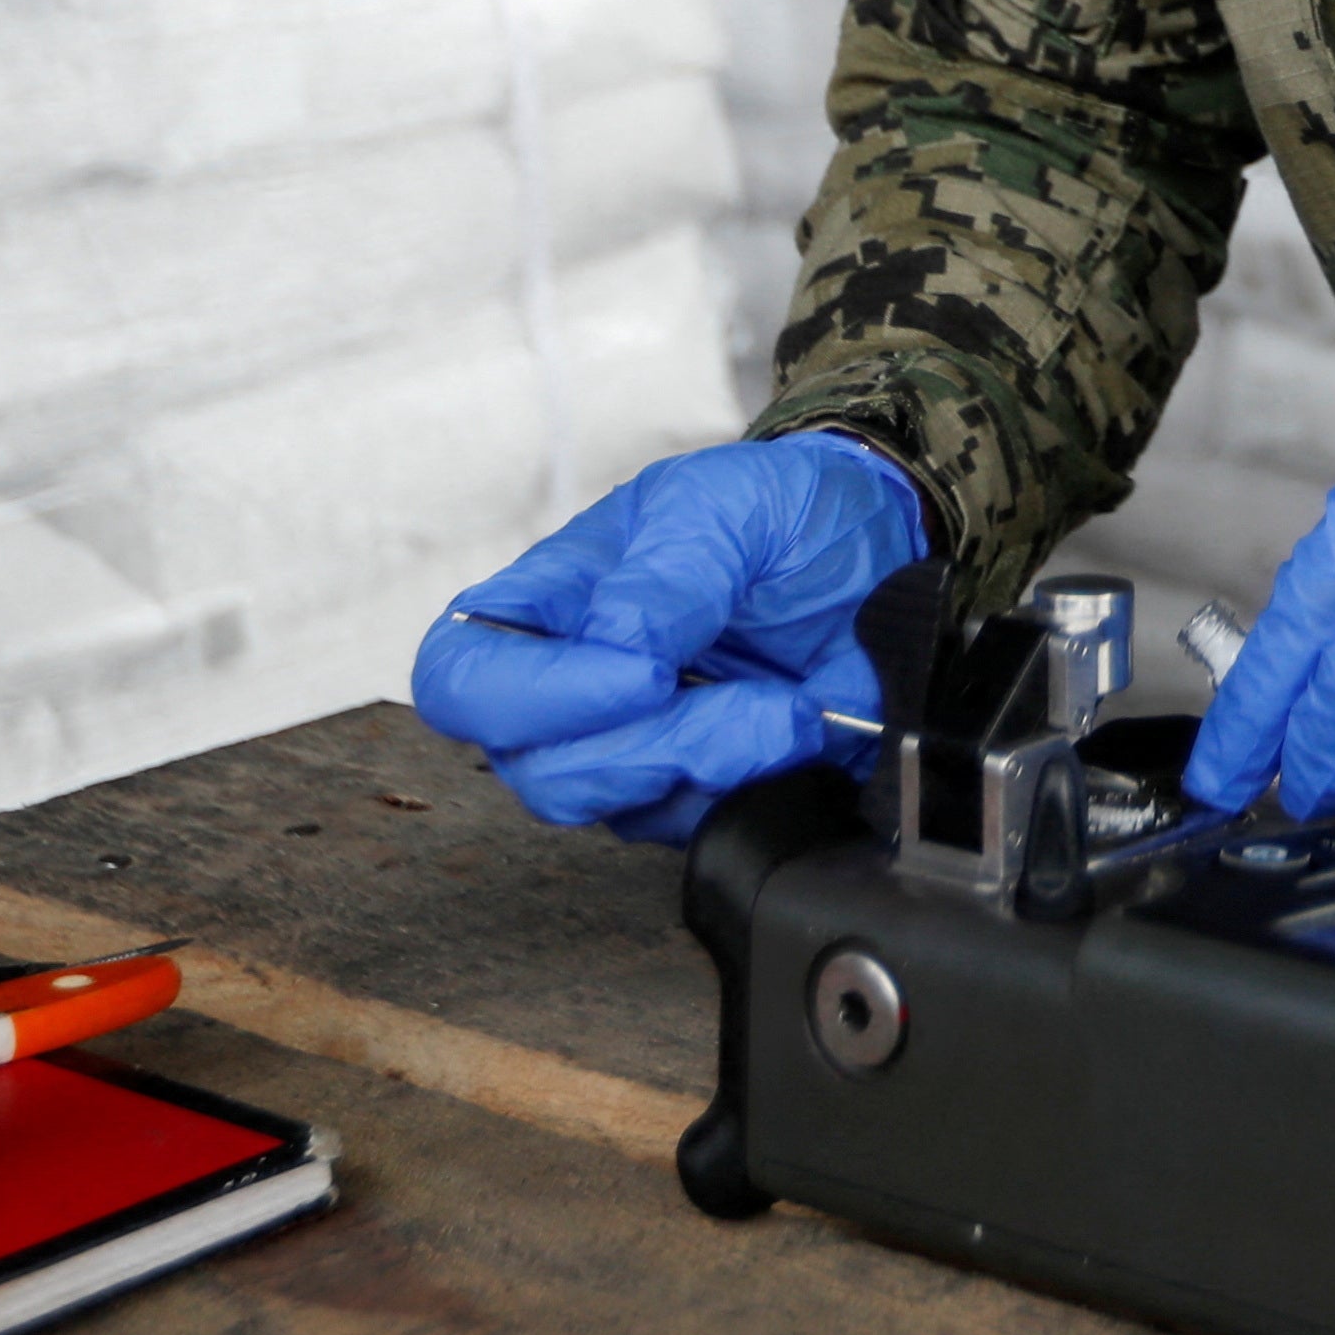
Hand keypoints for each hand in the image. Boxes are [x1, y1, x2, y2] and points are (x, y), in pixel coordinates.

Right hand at [409, 433, 923, 841]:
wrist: (875, 555)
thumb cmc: (777, 514)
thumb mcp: (725, 506)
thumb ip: (665, 575)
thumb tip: (617, 650)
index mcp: (545, 606)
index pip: (459, 681)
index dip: (528, 700)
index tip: (642, 676)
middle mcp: (569, 692)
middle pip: (536, 769)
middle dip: (647, 746)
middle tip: (746, 701)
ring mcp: (631, 750)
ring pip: (617, 808)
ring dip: (712, 765)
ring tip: (788, 709)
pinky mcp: (697, 793)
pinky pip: (693, 828)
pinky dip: (750, 787)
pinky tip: (798, 729)